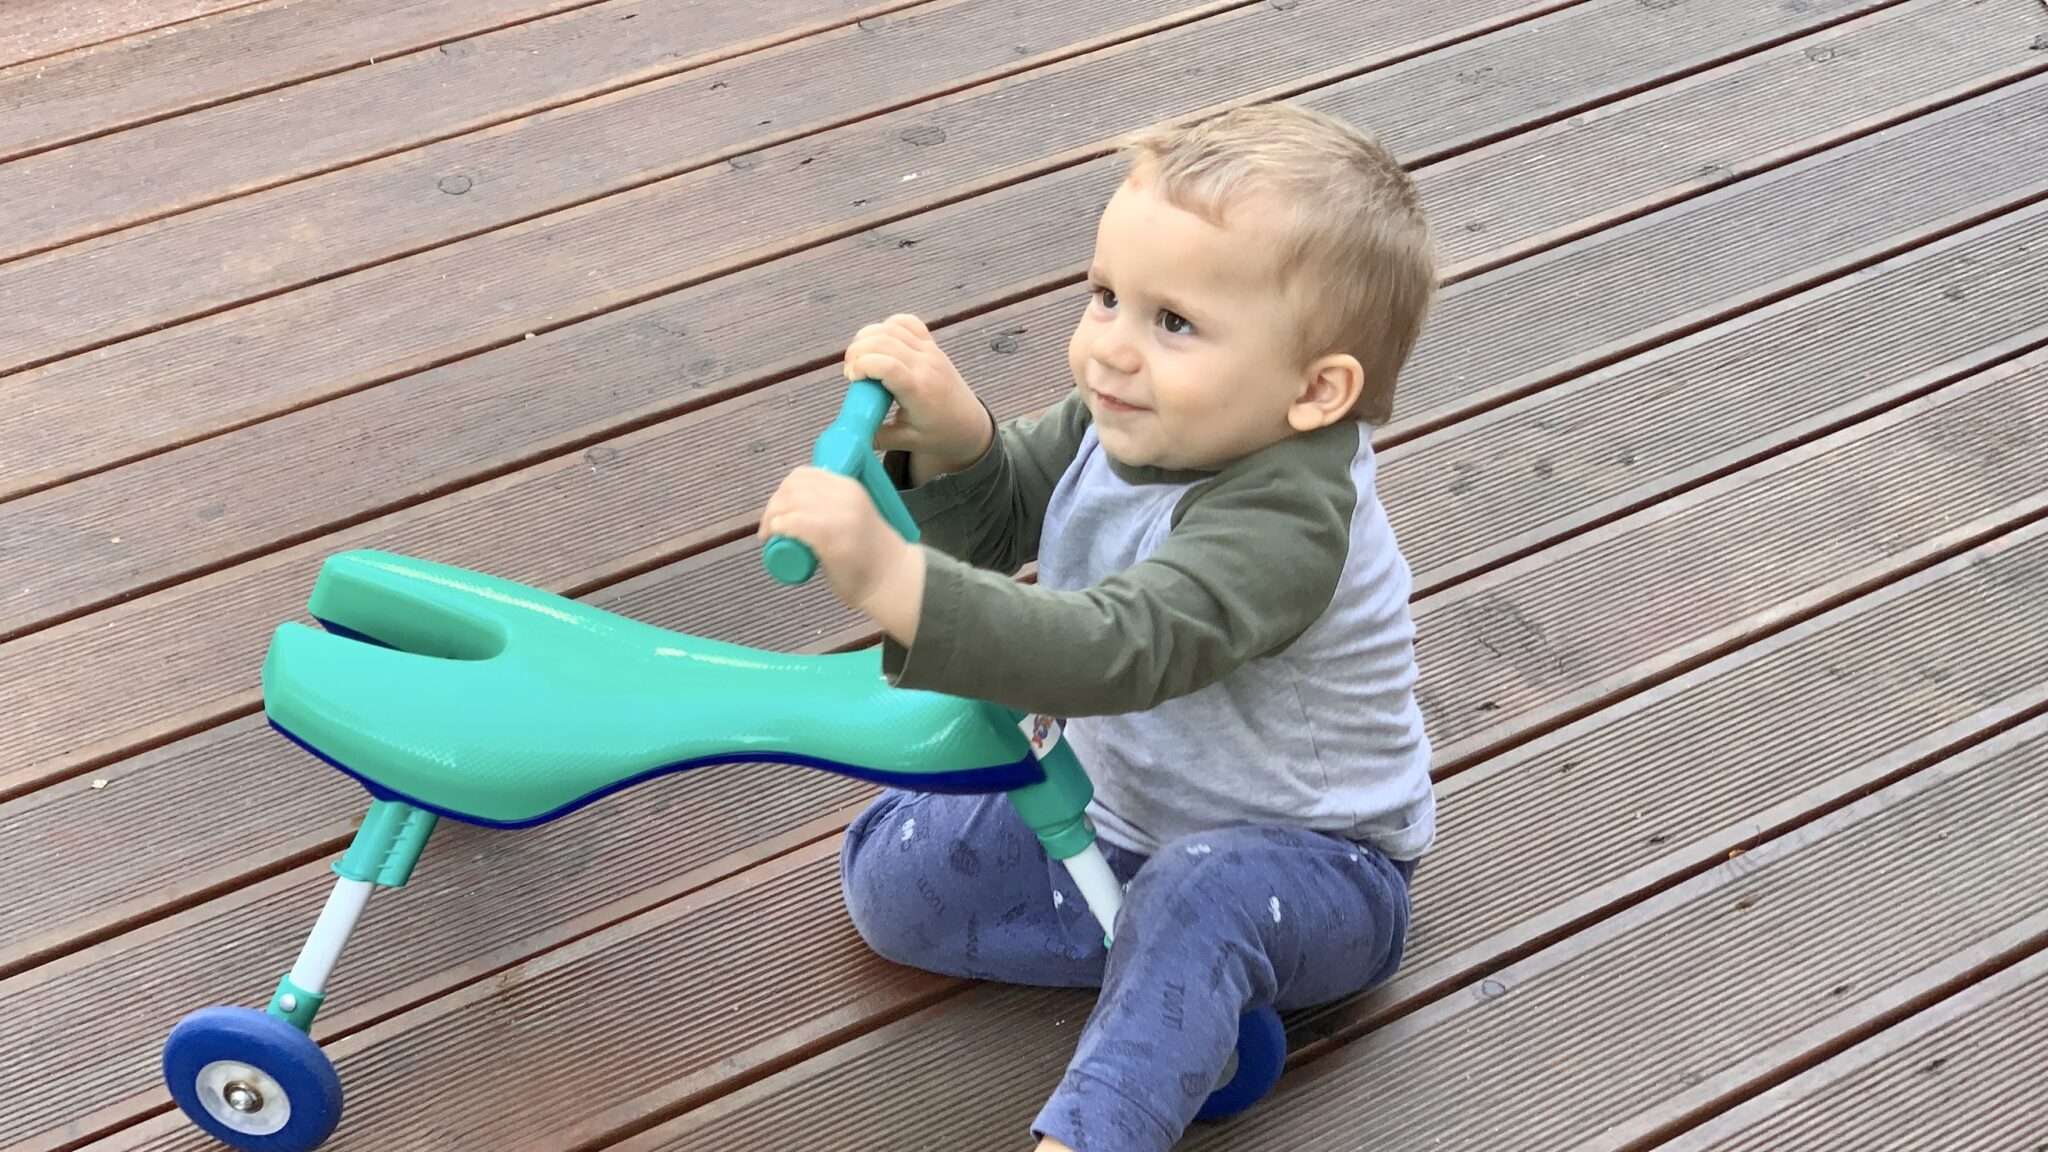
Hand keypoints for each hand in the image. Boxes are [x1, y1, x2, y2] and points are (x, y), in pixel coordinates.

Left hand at [759, 466, 924, 641]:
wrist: (892, 579)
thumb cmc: (869, 554)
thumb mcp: (852, 515)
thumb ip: (832, 506)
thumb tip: (796, 506)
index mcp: (849, 486)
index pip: (803, 475)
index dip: (782, 491)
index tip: (778, 512)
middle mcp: (845, 494)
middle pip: (791, 488)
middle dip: (772, 506)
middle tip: (770, 528)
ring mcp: (840, 515)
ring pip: (789, 503)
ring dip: (771, 518)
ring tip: (770, 536)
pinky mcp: (833, 537)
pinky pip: (796, 522)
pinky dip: (780, 526)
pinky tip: (776, 534)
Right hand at [844, 314, 993, 482]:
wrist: (970, 423)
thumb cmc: (940, 433)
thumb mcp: (908, 442)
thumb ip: (878, 437)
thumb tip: (850, 432)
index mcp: (920, 391)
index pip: (888, 365)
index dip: (862, 365)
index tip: (852, 378)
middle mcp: (925, 365)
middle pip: (883, 341)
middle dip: (857, 352)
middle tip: (851, 372)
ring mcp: (929, 351)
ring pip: (891, 327)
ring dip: (866, 337)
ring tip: (858, 358)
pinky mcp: (930, 344)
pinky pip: (907, 322)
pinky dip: (887, 325)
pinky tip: (878, 342)